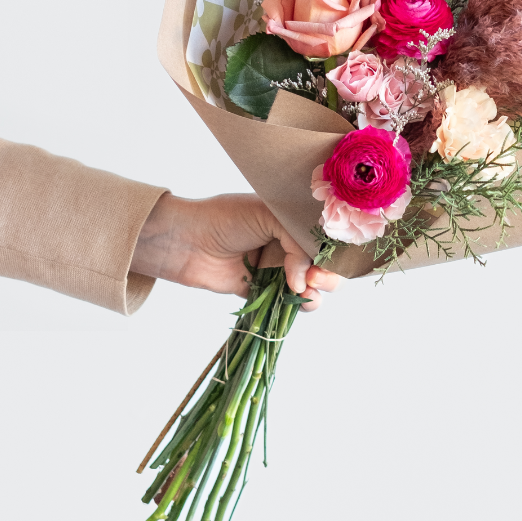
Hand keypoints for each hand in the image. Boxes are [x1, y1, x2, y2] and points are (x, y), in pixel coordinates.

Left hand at [130, 193, 339, 310]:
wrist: (187, 241)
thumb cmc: (225, 217)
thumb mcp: (269, 214)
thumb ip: (296, 243)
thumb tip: (304, 283)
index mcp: (293, 220)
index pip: (327, 237)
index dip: (334, 250)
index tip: (327, 259)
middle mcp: (289, 244)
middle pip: (325, 265)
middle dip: (330, 275)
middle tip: (316, 278)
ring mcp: (278, 269)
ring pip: (313, 287)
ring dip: (318, 292)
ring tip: (306, 291)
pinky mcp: (264, 291)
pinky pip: (289, 303)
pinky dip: (300, 306)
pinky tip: (299, 301)